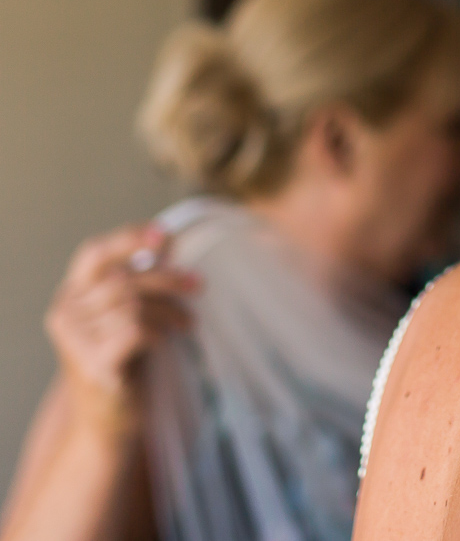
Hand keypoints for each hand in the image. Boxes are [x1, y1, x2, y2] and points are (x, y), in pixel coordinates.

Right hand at [44, 224, 199, 434]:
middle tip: (199, 285)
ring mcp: (73, 340)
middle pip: (123, 279)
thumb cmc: (123, 361)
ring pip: (133, 304)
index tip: (165, 235)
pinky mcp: (92, 364)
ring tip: (188, 322)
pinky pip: (135, 330)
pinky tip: (169, 339)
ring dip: (171, 309)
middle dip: (169, 278)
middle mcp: (64, 313)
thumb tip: (168, 241)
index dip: (128, 238)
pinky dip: (160, 331)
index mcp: (71, 295)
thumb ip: (138, 281)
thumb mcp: (129, 315)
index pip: (94, 253)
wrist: (108, 420)